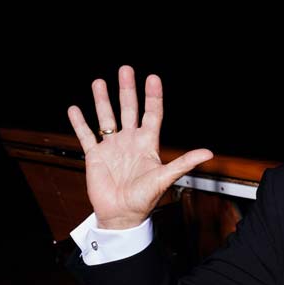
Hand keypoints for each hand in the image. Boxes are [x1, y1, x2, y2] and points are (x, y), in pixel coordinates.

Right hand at [67, 66, 212, 228]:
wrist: (121, 216)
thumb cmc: (144, 199)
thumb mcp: (165, 178)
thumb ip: (184, 163)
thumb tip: (208, 153)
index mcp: (147, 144)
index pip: (152, 114)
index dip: (153, 96)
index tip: (152, 77)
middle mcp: (130, 141)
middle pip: (129, 109)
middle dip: (126, 89)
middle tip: (125, 69)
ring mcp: (112, 147)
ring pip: (106, 118)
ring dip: (102, 100)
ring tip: (99, 82)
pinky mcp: (95, 156)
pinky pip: (86, 135)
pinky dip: (80, 123)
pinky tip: (75, 108)